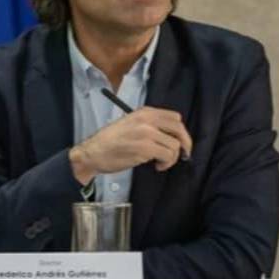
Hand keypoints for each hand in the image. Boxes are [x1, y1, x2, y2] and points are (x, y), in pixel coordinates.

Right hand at [69, 106, 192, 182]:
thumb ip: (150, 124)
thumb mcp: (131, 123)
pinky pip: (168, 155)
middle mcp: (148, 120)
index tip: (179, 142)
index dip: (180, 132)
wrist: (93, 152)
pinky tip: (157, 166)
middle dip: (185, 144)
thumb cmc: (110, 141)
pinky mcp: (145, 148)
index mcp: (145, 112)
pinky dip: (166, 163)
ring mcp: (147, 133)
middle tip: (182, 154)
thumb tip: (170, 135)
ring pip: (175, 145)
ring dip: (172, 157)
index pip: (175, 117)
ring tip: (161, 162)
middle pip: (179, 129)